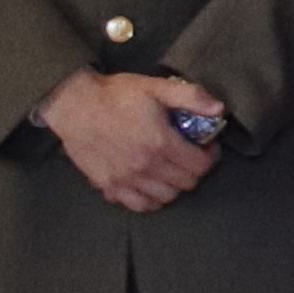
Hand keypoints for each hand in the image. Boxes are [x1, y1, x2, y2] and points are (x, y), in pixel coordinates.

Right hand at [40, 68, 229, 215]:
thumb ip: (190, 97)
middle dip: (194, 170)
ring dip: (174, 186)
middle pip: (186, 184)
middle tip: (190, 156)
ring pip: (166, 198)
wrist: (74, 105)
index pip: (200, 165)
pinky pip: (139, 205)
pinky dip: (151, 199)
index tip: (207, 147)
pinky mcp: (109, 186)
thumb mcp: (155, 87)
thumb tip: (219, 109)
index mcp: (160, 143)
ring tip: (171, 170)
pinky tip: (151, 185)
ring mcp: (126, 180)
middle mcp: (146, 167)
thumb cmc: (115, 95)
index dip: (210, 156)